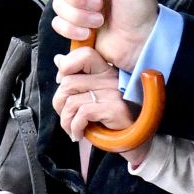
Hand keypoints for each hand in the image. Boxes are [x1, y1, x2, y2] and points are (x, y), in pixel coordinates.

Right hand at [50, 0, 157, 70]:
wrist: (141, 41)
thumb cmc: (140, 6)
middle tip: (101, 7)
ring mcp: (78, 5)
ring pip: (58, 5)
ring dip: (79, 16)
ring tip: (100, 22)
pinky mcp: (74, 25)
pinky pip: (58, 23)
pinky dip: (73, 29)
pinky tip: (90, 33)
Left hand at [52, 47, 151, 163]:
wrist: (135, 139)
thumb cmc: (112, 117)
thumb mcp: (95, 95)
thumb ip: (78, 78)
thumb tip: (59, 59)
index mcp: (107, 70)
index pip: (84, 55)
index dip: (67, 66)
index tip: (63, 84)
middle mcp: (111, 78)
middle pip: (69, 82)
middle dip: (60, 103)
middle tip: (66, 116)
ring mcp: (114, 92)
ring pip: (72, 101)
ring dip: (66, 120)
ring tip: (71, 129)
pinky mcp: (114, 108)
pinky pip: (82, 114)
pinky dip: (75, 127)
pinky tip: (79, 134)